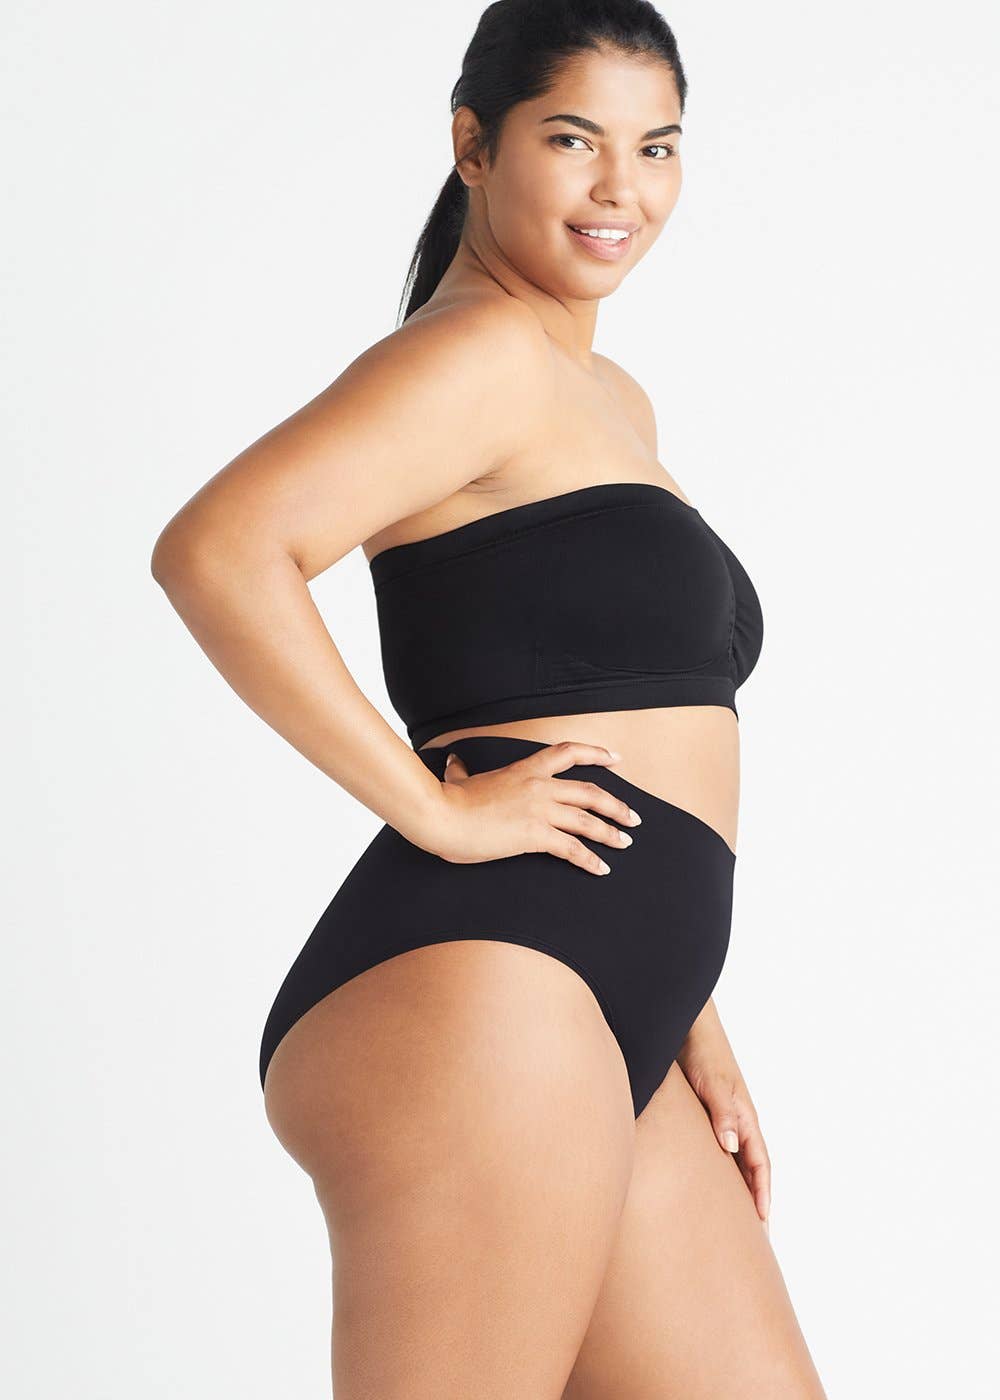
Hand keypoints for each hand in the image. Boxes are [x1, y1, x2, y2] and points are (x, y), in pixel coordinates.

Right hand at [424, 741, 641, 875]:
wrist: (441, 816)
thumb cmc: (448, 801)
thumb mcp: (458, 780)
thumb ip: (461, 771)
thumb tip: (453, 762)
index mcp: (524, 769)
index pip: (568, 752)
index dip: (596, 753)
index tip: (616, 758)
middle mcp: (538, 786)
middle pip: (590, 791)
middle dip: (616, 804)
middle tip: (633, 816)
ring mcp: (539, 809)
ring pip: (588, 819)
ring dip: (611, 832)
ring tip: (625, 842)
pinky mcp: (535, 835)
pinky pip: (572, 848)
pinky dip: (590, 860)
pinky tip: (601, 869)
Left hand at [677, 1003, 771, 1231]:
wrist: (684, 1023)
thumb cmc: (700, 1049)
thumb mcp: (712, 1080)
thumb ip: (722, 1110)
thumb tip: (732, 1146)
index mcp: (744, 1115)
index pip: (759, 1162)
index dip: (762, 1191)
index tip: (762, 1222)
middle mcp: (735, 1119)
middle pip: (749, 1167)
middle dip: (752, 1199)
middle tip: (751, 1236)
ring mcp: (720, 1116)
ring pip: (732, 1160)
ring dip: (734, 1186)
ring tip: (728, 1218)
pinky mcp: (702, 1112)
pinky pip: (713, 1148)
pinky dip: (714, 1168)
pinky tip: (699, 1181)